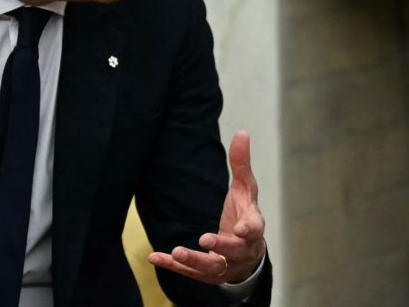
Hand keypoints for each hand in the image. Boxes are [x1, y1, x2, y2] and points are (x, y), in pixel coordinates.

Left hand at [148, 131, 266, 283]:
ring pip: (211, 267)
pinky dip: (172, 266)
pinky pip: (189, 273)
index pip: (254, 229)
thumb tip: (241, 133)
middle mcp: (241, 250)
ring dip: (194, 260)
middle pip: (234, 251)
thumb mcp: (245, 189)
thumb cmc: (245, 216)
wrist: (246, 255)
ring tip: (178, 251)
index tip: (241, 228)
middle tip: (205, 237)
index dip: (249, 229)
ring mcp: (224, 265)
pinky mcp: (207, 274)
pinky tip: (154, 257)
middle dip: (221, 245)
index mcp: (252, 228)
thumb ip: (241, 164)